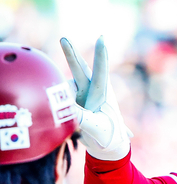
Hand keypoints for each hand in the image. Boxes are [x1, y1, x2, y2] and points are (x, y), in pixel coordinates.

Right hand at [60, 36, 131, 161]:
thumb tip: (66, 106)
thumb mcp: (96, 128)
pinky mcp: (74, 100)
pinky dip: (63, 107)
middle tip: (63, 39)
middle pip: (80, 69)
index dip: (101, 56)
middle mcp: (93, 90)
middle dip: (71, 54)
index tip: (102, 39)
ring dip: (65, 99)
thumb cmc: (107, 135)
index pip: (101, 72)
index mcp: (103, 94)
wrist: (107, 145)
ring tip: (77, 107)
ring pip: (66, 88)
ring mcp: (82, 94)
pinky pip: (62, 99)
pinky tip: (75, 119)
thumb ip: (81, 117)